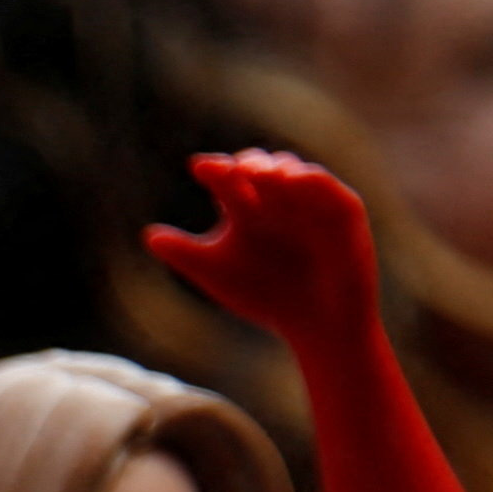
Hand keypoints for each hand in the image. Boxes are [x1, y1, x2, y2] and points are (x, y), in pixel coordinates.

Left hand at [147, 149, 384, 354]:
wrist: (313, 326)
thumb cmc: (264, 297)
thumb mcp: (218, 274)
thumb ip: (187, 254)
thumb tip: (149, 235)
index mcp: (246, 207)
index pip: (228, 180)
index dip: (215, 171)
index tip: (198, 167)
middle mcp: (278, 198)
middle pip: (261, 169)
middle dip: (247, 165)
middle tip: (230, 169)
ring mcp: (311, 203)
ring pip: (294, 174)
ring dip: (277, 170)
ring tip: (259, 173)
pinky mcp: (344, 213)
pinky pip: (329, 191)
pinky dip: (312, 182)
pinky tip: (293, 180)